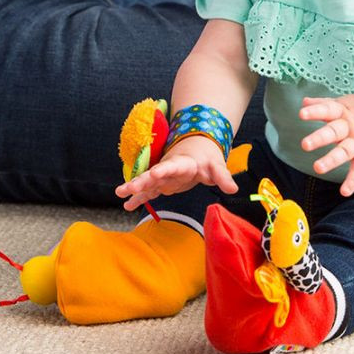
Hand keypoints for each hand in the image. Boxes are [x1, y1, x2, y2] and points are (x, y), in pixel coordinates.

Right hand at [115, 135, 237, 210]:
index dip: (164, 169)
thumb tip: (233, 189)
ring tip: (120, 194)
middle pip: (154, 175)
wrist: (197, 149)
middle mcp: (169, 169)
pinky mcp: (162, 184)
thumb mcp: (217, 166)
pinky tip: (127, 205)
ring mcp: (163, 177)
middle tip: (128, 187)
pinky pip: (148, 192)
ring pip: (147, 183)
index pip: (173, 166)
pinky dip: (138, 197)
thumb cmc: (206, 157)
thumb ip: (223, 177)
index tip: (155, 173)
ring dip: (134, 188)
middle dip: (141, 180)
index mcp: (183, 163)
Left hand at [298, 93, 353, 196]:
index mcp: (342, 112)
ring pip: (345, 151)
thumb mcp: (344, 103)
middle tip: (304, 145)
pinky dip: (353, 181)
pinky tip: (344, 192)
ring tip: (317, 168)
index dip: (315, 111)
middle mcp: (350, 128)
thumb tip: (304, 101)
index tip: (301, 114)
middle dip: (320, 138)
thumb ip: (323, 103)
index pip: (328, 109)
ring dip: (332, 160)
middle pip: (334, 132)